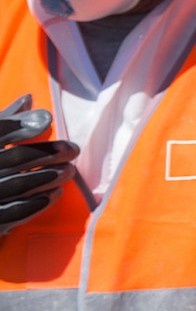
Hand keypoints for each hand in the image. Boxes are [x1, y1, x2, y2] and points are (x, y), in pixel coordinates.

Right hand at [0, 95, 76, 233]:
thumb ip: (5, 121)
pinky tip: (56, 194)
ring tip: (70, 171)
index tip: (48, 119)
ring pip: (16, 184)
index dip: (20, 124)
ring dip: (47, 177)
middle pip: (13, 157)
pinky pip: (12, 212)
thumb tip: (29, 98)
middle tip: (74, 149)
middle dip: (47, 153)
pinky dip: (36, 202)